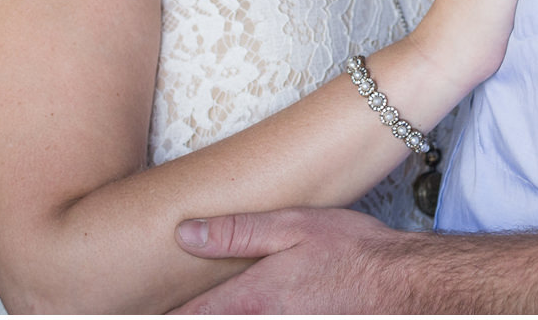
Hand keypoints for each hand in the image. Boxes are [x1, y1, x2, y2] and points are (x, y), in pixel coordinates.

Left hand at [171, 207, 408, 313]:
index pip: (190, 317)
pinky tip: (258, 308)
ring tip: (206, 305)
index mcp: (250, 300)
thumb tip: (184, 235)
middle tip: (156, 307)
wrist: (406, 288)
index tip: (131, 309)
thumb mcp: (293, 225)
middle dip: (191, 314)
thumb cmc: (353, 252)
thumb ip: (237, 233)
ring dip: (222, 313)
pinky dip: (253, 319)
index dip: (165, 315)